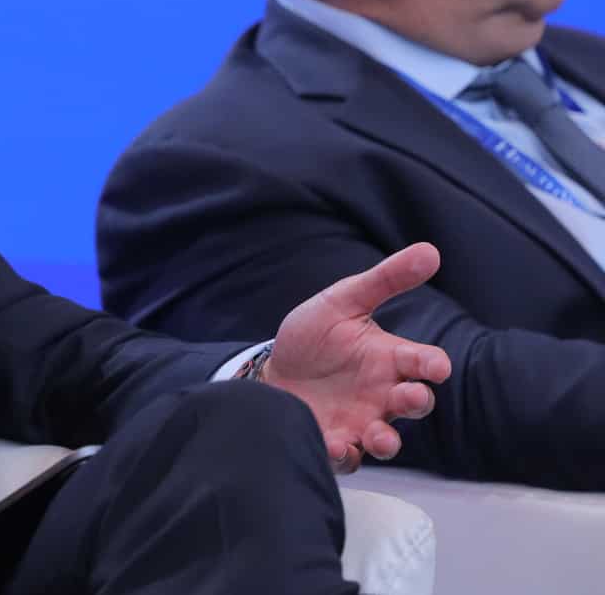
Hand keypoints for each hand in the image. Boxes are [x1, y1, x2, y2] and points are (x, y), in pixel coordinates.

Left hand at [261, 243, 450, 472]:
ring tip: (379, 436)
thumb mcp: (344, 301)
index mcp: (389, 358)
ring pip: (387, 438)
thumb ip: (385, 280)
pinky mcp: (334, 440)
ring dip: (388, 440)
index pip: (424, 363)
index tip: (434, 366)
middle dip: (417, 402)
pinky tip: (334, 443)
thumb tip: (430, 250)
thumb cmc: (314, 337)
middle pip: (415, 404)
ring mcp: (360, 420)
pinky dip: (344, 453)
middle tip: (409, 396)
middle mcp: (382, 393)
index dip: (432, 365)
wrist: (272, 370)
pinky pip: (347, 456)